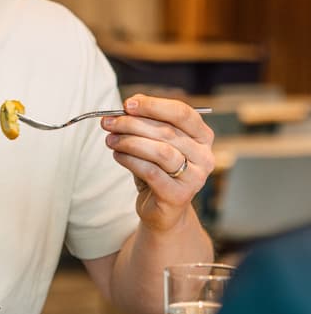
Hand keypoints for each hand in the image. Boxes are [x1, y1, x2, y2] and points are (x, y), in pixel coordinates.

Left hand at [102, 94, 214, 230]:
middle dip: (132, 124)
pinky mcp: (178, 196)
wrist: (163, 210)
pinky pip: (150, 172)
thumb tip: (129, 104)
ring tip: (110, 140)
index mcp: (202, 136)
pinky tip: (117, 155)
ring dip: (129, 142)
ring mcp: (194, 178)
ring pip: (160, 151)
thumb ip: (146, 122)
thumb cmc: (158, 170)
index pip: (182, 113)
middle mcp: (204, 156)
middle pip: (166, 131)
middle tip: (108, 122)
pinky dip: (130, 160)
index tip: (127, 104)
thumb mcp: (154, 142)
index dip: (153, 105)